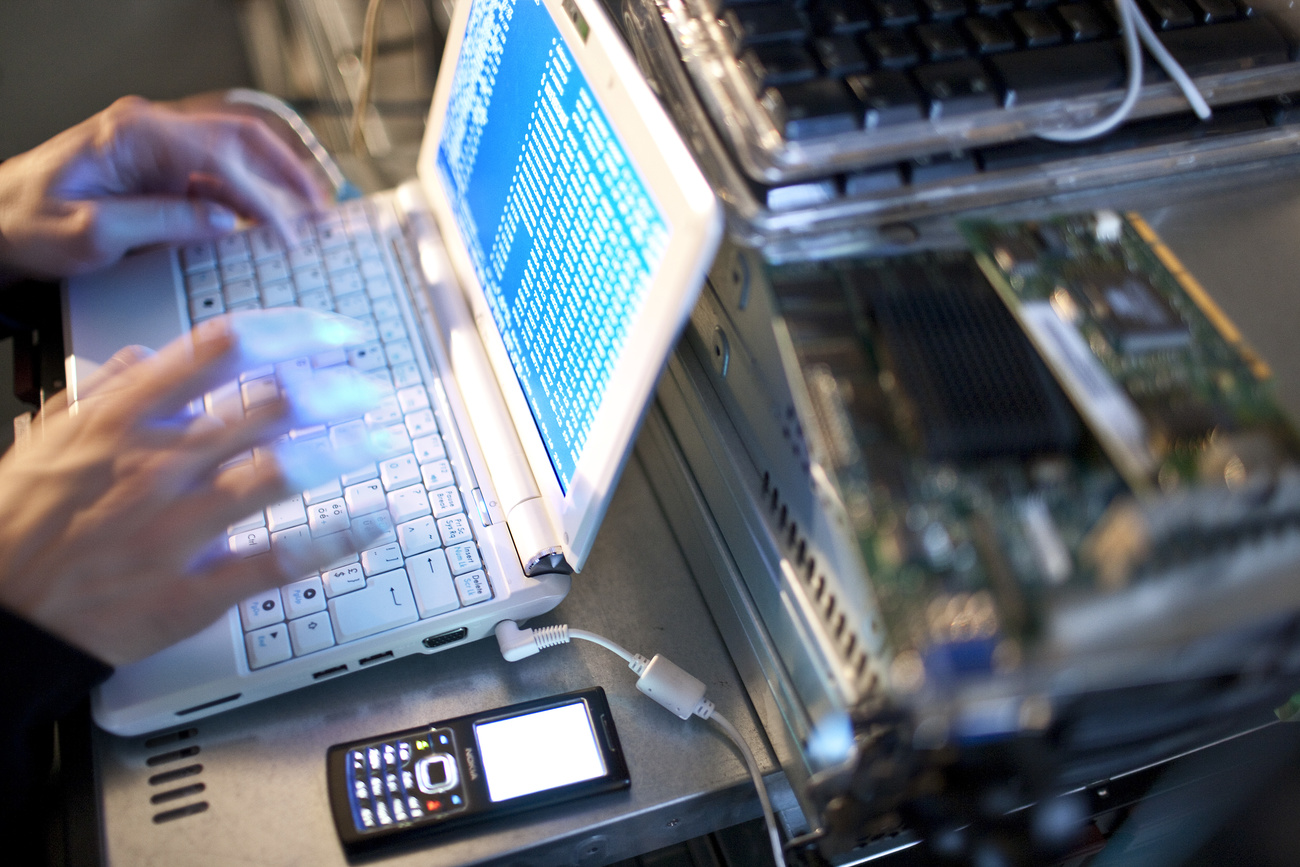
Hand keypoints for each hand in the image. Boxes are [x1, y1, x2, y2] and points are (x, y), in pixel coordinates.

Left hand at [0, 95, 329, 282]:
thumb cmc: (27, 223)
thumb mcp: (91, 234)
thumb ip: (161, 223)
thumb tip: (220, 222)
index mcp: (135, 135)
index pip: (223, 155)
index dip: (266, 195)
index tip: (291, 230)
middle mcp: (152, 132)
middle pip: (243, 140)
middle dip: (289, 173)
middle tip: (322, 210)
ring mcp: (160, 150)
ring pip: (239, 156)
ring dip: (278, 184)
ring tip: (312, 216)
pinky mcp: (162, 172)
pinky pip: (221, 177)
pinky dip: (255, 197)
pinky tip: (275, 221)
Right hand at [0, 309, 383, 665]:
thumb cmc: (19, 526)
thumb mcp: (46, 438)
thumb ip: (104, 391)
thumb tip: (150, 355)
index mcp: (124, 418)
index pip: (226, 348)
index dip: (293, 331)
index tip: (334, 331)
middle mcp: (158, 464)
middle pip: (272, 405)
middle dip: (337, 390)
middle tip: (368, 388)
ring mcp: (178, 527)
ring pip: (285, 472)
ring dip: (347, 450)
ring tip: (382, 439)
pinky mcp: (194, 589)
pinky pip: (281, 558)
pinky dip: (338, 538)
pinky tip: (376, 521)